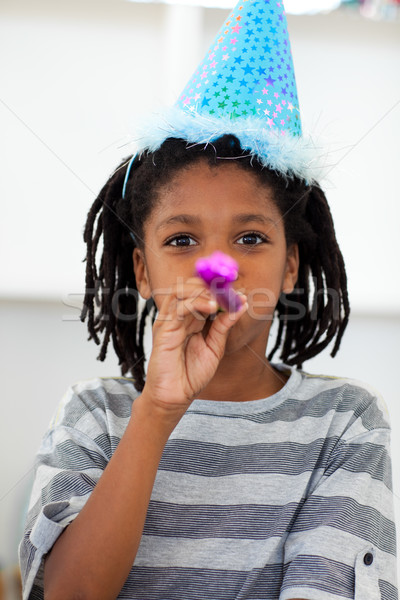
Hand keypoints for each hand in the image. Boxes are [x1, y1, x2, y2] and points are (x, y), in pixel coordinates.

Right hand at [142, 276, 247, 414]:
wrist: (176, 396)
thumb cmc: (191, 374)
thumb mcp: (215, 347)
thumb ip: (223, 326)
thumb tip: (240, 305)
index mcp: (190, 319)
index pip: (201, 292)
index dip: (219, 288)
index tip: (239, 290)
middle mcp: (178, 317)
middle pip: (189, 286)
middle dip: (210, 284)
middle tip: (230, 289)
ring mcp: (169, 321)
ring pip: (181, 290)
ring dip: (203, 289)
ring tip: (220, 298)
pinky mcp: (163, 329)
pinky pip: (179, 307)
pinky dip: (197, 302)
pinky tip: (212, 306)